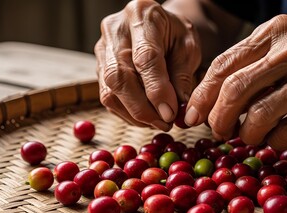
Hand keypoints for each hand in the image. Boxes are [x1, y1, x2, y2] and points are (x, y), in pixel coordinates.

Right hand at [95, 0, 200, 130]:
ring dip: (134, 115)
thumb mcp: (188, 48)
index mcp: (142, 15)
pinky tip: (145, 117)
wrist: (158, 25)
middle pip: (120, 77)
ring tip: (158, 122)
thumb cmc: (175, 35)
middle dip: (143, 108)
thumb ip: (182, 77)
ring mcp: (102, 49)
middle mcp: (114, 30)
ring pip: (110, 91)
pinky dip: (127, 113)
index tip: (170, 113)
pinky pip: (108, 96)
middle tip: (165, 123)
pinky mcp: (99, 67)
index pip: (145, 57)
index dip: (157, 90)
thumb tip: (177, 112)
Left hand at [186, 14, 286, 149]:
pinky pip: (286, 131)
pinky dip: (273, 141)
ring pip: (258, 113)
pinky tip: (274, 139)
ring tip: (247, 137)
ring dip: (245, 134)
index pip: (223, 64)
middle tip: (217, 132)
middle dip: (218, 118)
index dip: (202, 94)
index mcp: (274, 32)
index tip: (192, 116)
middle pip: (234, 88)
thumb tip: (216, 102)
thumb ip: (255, 68)